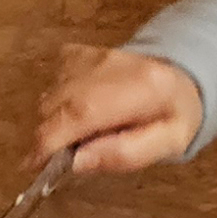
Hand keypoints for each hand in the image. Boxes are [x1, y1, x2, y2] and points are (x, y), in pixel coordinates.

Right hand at [34, 44, 202, 174]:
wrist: (180, 79)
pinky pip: (52, 85)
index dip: (52, 139)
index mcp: (144, 86)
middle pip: (60, 104)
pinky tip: (83, 111)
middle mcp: (111, 64)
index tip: (36, 164)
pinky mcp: (76, 53)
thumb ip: (127, 154)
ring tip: (86, 133)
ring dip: (57, 122)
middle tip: (64, 157)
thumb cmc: (175, 117)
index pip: (83, 111)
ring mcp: (90, 55)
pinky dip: (59, 105)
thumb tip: (76, 162)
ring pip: (50, 96)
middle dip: (51, 137)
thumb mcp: (169, 144)